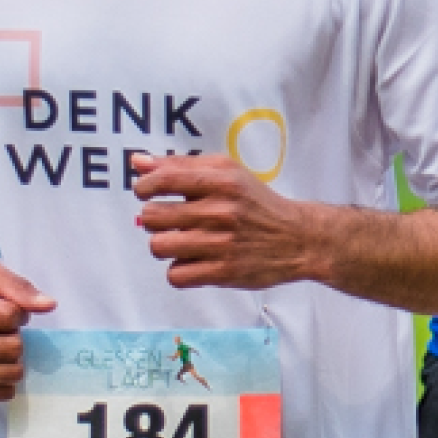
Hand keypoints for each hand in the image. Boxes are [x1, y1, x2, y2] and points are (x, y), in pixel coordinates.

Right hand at [0, 258, 53, 401]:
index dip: (17, 312)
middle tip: (0, 330)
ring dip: (13, 359)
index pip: (9, 316)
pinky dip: (5, 378)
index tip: (5, 310)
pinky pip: (2, 393)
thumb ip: (18, 285)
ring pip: (10, 373)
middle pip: (12, 348)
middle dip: (14, 336)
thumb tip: (48, 305)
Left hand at [132, 153, 322, 289]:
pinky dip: (179, 270)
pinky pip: (176, 275)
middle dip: (154, 218)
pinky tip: (193, 261)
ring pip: (159, 246)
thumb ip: (180, 165)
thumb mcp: (226, 172)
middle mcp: (221, 211)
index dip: (144, 188)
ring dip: (164, 245)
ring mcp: (222, 244)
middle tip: (168, 220)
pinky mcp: (224, 272)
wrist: (298, 238)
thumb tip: (138, 162)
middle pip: (153, 216)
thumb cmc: (255, 202)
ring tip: (180, 241)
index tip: (146, 193)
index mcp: (222, 181)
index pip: (163, 180)